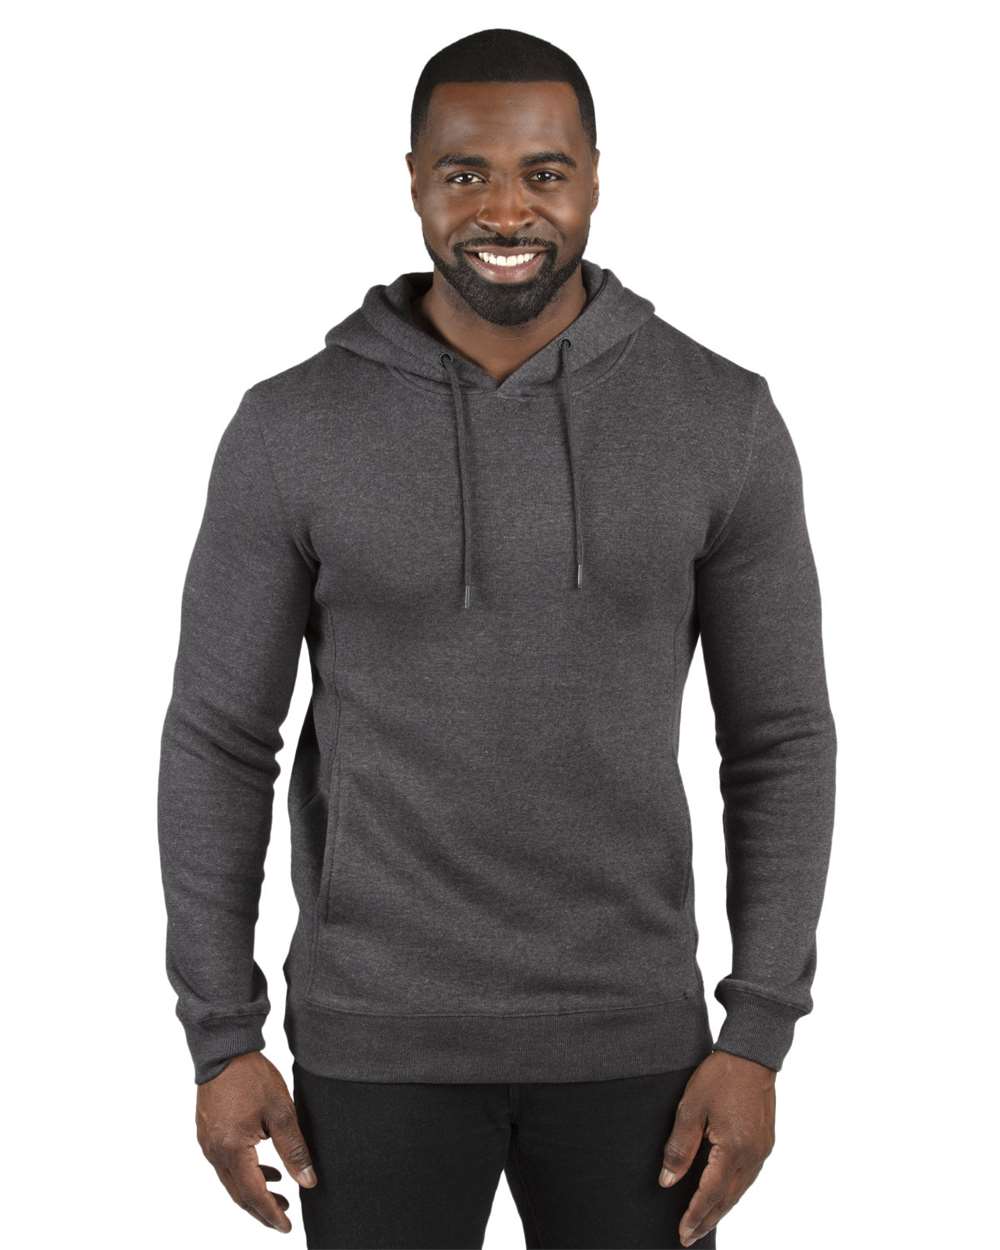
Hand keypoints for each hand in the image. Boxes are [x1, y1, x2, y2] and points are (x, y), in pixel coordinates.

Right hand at [195, 1051, 317, 1232]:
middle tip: (284, 1216)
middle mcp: (215, 1152)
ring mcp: (208, 1143)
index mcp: (232, 1150)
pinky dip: (244, 1173)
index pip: (253, 1194)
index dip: (271, 1213)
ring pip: (231, 1180)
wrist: (224, 1049)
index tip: (286, 1226)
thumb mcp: (281, 1111)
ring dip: (253, 1191)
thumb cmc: (251, 1076)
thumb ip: (293, 1149)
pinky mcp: (207, 1133)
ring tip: (279, 1192)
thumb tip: (308, 1181)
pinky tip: (263, 1167)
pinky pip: (225, 1164)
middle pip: (239, 1194)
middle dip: (262, 1208)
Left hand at [658, 1049, 775, 1245]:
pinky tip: (724, 1194)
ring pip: (740, 1191)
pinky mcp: (764, 1142)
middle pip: (727, 1199)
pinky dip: (733, 1191)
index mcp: (733, 1150)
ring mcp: (761, 1150)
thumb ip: (680, 1147)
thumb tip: (668, 1181)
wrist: (752, 1054)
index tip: (682, 1233)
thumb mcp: (691, 1107)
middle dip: (707, 1220)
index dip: (695, 1215)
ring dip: (721, 1208)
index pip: (710, 1194)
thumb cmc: (720, 1076)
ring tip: (704, 1222)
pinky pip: (748, 1177)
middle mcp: (752, 1156)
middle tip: (689, 1237)